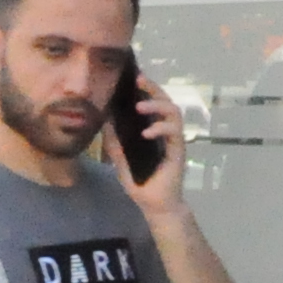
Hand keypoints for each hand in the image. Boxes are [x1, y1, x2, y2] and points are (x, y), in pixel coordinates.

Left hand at [122, 70, 191, 219]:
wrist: (154, 205)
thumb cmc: (139, 182)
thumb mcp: (119, 159)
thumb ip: (114, 141)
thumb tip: (104, 120)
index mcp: (153, 129)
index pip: (152, 102)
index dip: (145, 89)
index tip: (132, 77)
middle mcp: (165, 131)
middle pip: (165, 100)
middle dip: (152, 88)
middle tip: (138, 80)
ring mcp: (173, 139)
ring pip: (173, 112)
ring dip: (157, 106)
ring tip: (140, 107)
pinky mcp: (178, 150)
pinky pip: (174, 133)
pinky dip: (160, 129)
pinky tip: (146, 133)